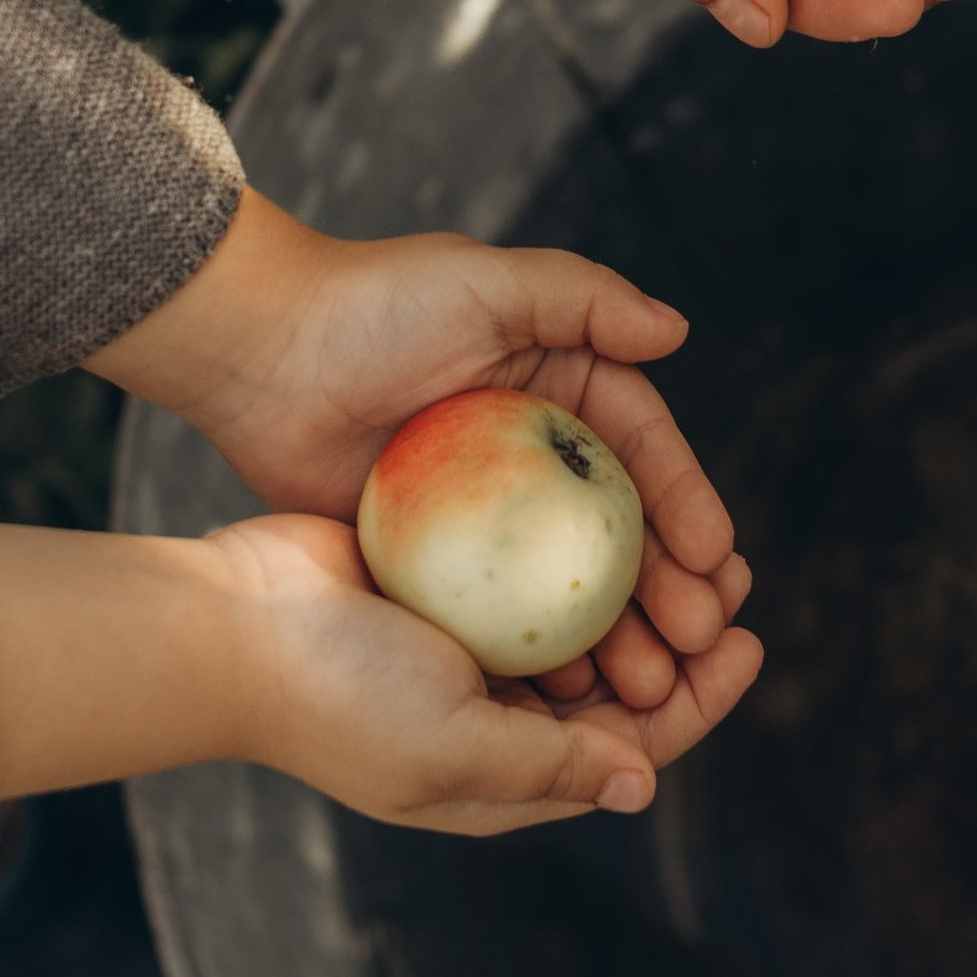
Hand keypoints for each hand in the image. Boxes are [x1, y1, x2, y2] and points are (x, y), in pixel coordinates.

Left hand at [89, 195, 746, 709]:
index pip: (643, 450)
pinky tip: (570, 693)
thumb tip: (677, 331)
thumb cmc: (373, 303)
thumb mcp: (486, 283)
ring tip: (649, 683)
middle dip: (670, 587)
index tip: (717, 560)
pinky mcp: (436, 557)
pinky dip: (540, 653)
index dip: (687, 504)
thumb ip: (585, 297)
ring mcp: (485, 513)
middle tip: (697, 636)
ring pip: (568, 584)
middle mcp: (533, 452)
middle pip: (621, 530)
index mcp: (561, 383)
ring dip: (619, 634)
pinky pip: (501, 614)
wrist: (259, 354)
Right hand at [194, 508, 759, 833]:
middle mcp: (492, 714)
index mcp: (503, 771)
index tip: (750, 640)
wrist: (226, 622)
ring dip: (638, 583)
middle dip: (683, 633)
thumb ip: (552, 766)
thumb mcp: (457, 748)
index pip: (631, 747)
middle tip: (735, 574)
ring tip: (691, 538)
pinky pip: (527, 561)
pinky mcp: (439, 579)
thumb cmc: (338, 695)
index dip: (701, 700)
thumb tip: (643, 784)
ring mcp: (464, 644)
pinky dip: (573, 540)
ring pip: (580, 616)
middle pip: (618, 678)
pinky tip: (611, 498)